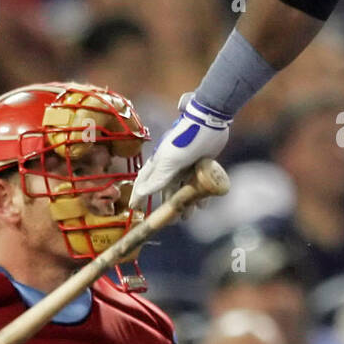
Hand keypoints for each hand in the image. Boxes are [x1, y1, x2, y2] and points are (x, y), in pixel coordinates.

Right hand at [129, 93, 230, 209]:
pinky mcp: (201, 164)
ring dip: (185, 202)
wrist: (209, 123)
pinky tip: (203, 205)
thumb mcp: (170, 161)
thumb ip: (158, 178)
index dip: (138, 195)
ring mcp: (186, 165)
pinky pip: (198, 184)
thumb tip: (143, 193)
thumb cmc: (186, 140)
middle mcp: (171, 166)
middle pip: (166, 189)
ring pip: (183, 188)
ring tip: (187, 216)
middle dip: (167, 204)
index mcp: (159, 163)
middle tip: (170, 220)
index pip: (144, 182)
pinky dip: (200, 194)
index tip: (134, 208)